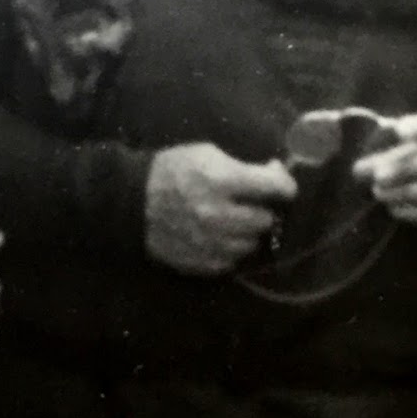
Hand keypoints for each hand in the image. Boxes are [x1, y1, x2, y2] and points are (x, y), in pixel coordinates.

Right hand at [145, 143, 296, 275]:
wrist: (131, 203)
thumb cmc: (171, 170)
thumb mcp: (206, 153)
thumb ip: (242, 165)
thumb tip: (274, 174)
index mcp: (221, 181)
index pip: (275, 188)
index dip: (285, 185)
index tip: (283, 186)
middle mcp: (220, 215)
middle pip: (266, 219)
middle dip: (262, 209)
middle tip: (251, 203)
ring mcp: (211, 244)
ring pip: (251, 243)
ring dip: (247, 232)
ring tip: (233, 221)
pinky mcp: (202, 264)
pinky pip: (233, 261)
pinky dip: (231, 249)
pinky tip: (218, 236)